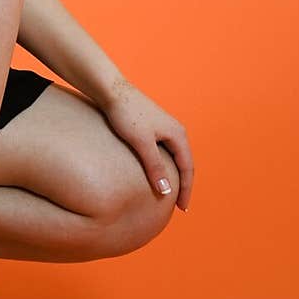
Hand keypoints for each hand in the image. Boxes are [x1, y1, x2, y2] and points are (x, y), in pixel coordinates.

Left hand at [100, 80, 193, 211]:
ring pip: (174, 157)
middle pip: (184, 163)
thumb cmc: (126, 114)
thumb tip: (166, 191)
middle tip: (178, 205)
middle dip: (183, 184)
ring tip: (169, 192)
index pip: (188, 168)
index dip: (186, 190)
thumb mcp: (141, 143)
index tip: (182, 209)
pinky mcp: (152, 126)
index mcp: (178, 134)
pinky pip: (164, 151)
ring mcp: (164, 127)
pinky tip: (155, 172)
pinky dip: (164, 165)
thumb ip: (155, 166)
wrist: (111, 90)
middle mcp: (175, 130)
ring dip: (174, 174)